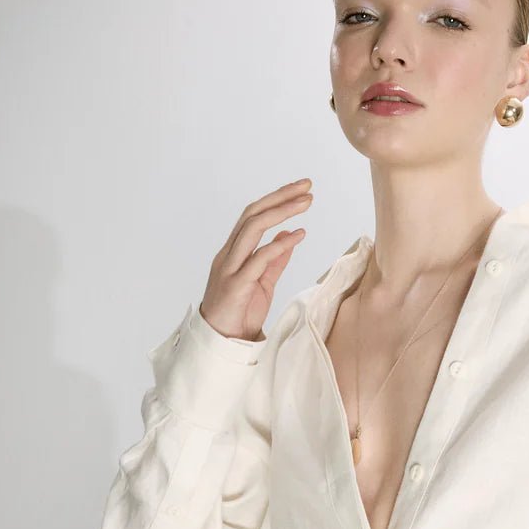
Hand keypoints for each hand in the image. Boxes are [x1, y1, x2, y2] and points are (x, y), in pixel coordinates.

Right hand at [199, 178, 312, 339]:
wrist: (222, 342)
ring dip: (281, 212)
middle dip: (281, 196)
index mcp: (233, 252)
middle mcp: (229, 254)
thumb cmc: (239, 313)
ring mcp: (230, 268)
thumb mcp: (263, 282)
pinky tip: (298, 235)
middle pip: (252, 214)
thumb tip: (289, 234)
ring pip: (252, 229)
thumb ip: (275, 259)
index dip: (276, 199)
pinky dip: (279, 245)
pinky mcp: (236, 285)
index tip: (300, 190)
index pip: (253, 215)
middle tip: (307, 186)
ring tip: (305, 202)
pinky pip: (258, 259)